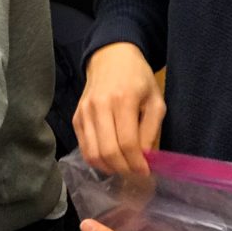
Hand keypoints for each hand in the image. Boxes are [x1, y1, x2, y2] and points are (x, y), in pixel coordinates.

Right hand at [75, 42, 164, 174]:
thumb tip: (145, 158)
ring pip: (93, 153)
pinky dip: (96, 159)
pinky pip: (84, 147)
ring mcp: (84, 112)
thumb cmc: (138, 78)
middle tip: (135, 172)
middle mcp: (99, 106)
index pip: (127, 142)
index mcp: (123, 99)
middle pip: (108, 151)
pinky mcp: (76, 117)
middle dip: (124, 169)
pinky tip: (110, 159)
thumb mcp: (155, 100)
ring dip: (110, 168)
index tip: (146, 171)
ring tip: (123, 167)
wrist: (110, 58)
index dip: (136, 163)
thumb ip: (151, 130)